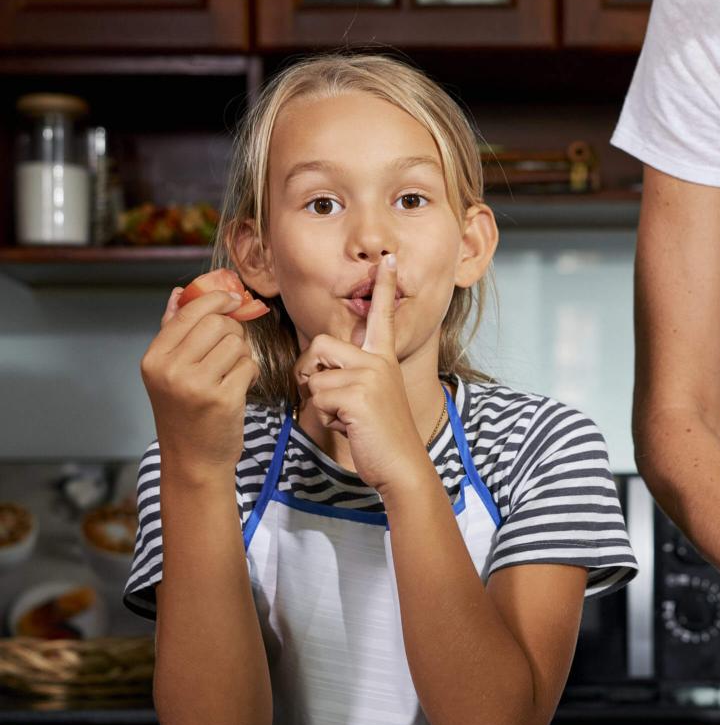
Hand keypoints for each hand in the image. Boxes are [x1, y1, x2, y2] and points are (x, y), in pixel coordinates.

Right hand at [140, 286, 259, 480]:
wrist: (193, 460)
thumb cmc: (183, 412)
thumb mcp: (166, 372)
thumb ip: (172, 330)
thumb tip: (179, 292)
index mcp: (154, 359)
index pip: (188, 312)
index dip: (215, 299)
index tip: (231, 298)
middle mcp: (171, 370)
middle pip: (217, 323)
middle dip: (232, 329)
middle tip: (231, 345)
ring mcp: (197, 385)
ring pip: (236, 343)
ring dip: (242, 353)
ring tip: (231, 371)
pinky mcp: (224, 399)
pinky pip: (249, 365)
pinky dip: (249, 373)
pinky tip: (238, 387)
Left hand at [293, 254, 427, 493]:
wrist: (402, 466)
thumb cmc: (381, 436)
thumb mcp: (369, 396)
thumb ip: (349, 376)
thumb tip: (315, 374)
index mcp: (383, 357)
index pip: (382, 315)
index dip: (383, 286)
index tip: (388, 259)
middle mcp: (378, 360)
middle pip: (320, 344)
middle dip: (311, 371)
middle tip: (327, 397)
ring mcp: (370, 375)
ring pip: (315, 377)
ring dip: (321, 403)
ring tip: (347, 417)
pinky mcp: (358, 394)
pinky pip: (319, 398)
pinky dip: (326, 418)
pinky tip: (350, 427)